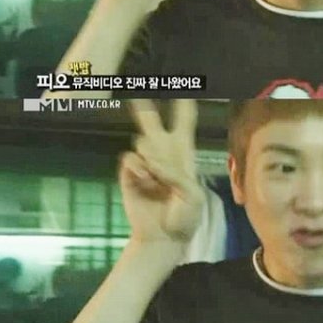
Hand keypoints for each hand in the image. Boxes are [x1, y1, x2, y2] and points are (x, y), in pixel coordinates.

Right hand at [119, 99, 203, 242]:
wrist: (164, 237)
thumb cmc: (185, 217)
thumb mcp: (192, 195)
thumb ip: (176, 173)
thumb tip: (152, 160)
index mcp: (184, 154)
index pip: (185, 123)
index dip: (184, 104)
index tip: (184, 85)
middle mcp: (163, 154)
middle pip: (154, 123)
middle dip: (147, 107)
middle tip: (139, 92)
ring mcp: (145, 163)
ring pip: (143, 139)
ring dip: (151, 156)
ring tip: (157, 179)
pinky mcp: (129, 173)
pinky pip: (130, 157)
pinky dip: (139, 168)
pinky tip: (146, 181)